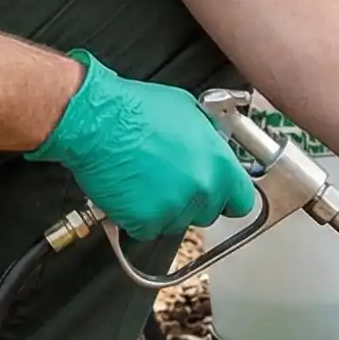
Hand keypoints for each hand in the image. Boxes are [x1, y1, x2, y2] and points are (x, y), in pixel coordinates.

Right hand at [27, 50, 256, 238]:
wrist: (96, 122)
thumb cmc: (136, 110)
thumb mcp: (189, 112)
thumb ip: (208, 140)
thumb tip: (213, 149)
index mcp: (218, 164)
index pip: (242, 200)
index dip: (228, 197)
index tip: (220, 194)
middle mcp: (201, 190)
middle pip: (208, 213)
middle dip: (192, 200)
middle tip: (170, 179)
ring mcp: (173, 209)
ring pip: (177, 222)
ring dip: (165, 208)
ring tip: (145, 179)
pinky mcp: (144, 222)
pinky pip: (148, 228)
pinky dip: (138, 216)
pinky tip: (130, 191)